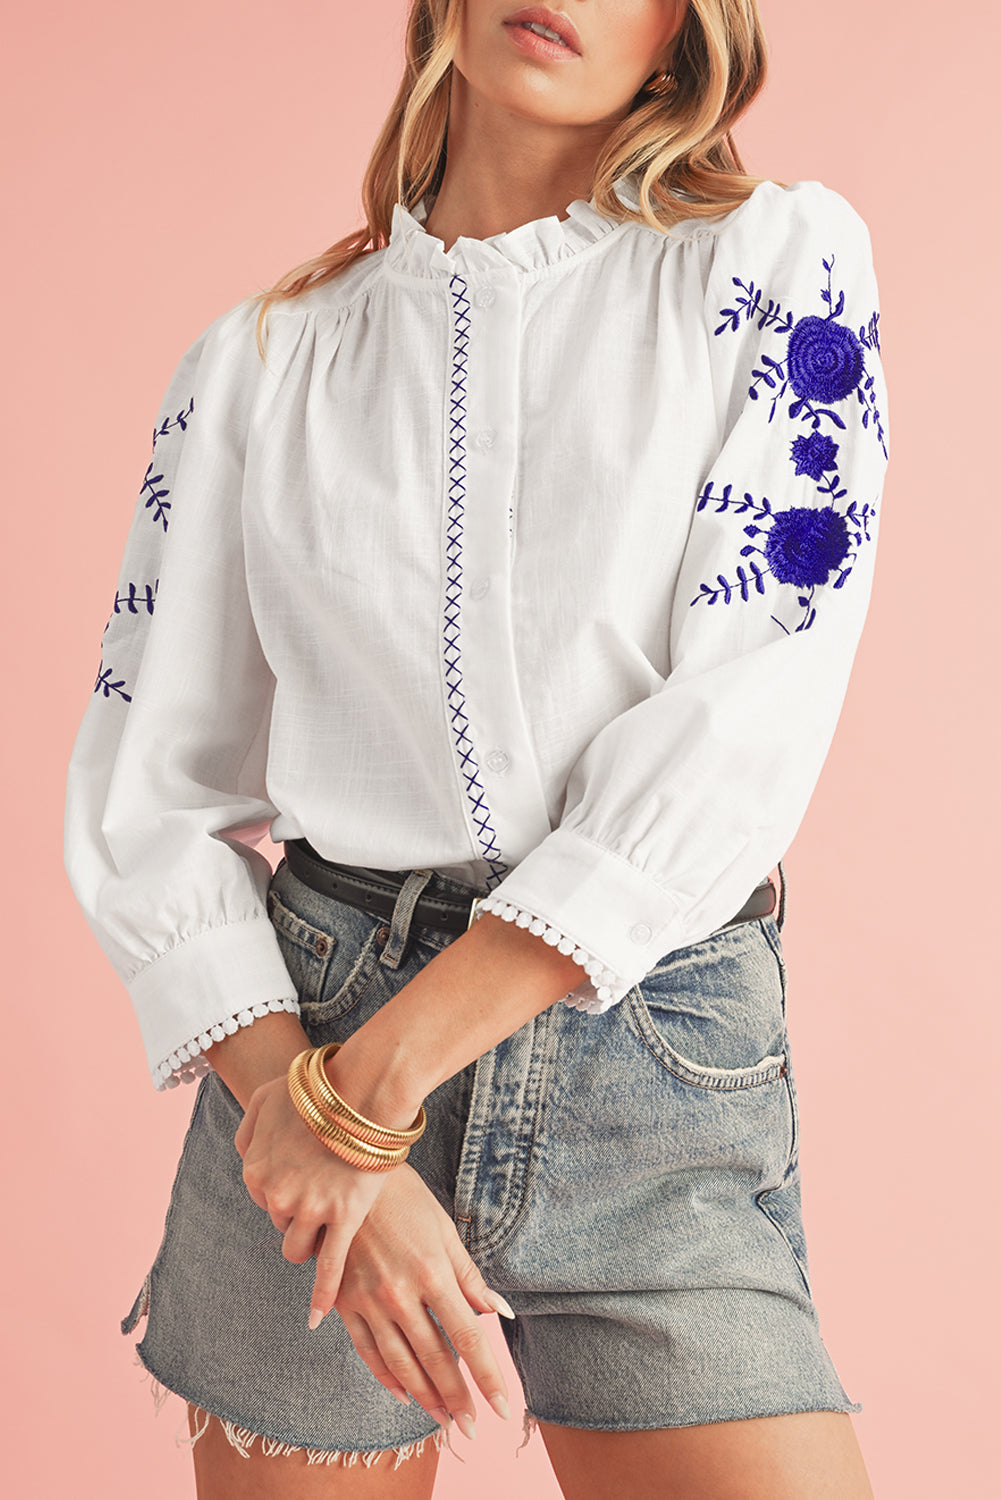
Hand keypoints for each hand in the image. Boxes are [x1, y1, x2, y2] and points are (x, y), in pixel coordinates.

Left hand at [234, 1071, 388, 1321]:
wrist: (359, 1087)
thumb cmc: (315, 1088)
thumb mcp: (264, 1098)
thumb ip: (248, 1131)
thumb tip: (246, 1156)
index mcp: (255, 1170)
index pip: (262, 1197)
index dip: (284, 1188)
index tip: (302, 1176)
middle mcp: (278, 1195)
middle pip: (280, 1222)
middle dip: (298, 1210)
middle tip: (321, 1186)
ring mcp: (312, 1209)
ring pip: (300, 1247)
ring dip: (311, 1238)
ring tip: (330, 1218)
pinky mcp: (345, 1217)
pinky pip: (330, 1265)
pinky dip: (323, 1294)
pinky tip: (316, 1318)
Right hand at [329, 1163, 513, 1436]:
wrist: (348, 1173)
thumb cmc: (405, 1198)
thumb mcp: (444, 1230)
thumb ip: (470, 1276)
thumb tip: (501, 1313)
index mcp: (432, 1273)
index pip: (468, 1338)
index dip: (487, 1375)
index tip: (503, 1405)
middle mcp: (401, 1293)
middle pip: (435, 1359)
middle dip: (457, 1398)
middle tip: (472, 1428)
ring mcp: (368, 1301)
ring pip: (400, 1364)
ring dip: (425, 1397)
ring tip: (442, 1420)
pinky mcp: (344, 1302)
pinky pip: (367, 1351)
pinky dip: (385, 1377)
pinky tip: (402, 1393)